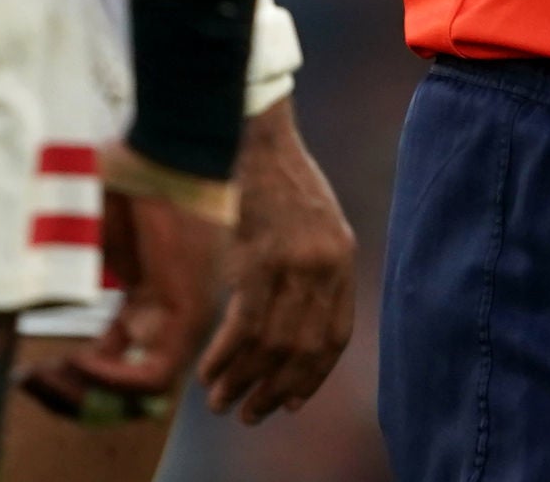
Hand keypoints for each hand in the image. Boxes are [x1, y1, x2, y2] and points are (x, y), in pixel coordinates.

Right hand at [24, 156, 230, 424]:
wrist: (167, 147)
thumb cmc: (126, 177)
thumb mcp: (82, 237)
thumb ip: (55, 273)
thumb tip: (5, 301)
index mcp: (143, 302)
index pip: (108, 365)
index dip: (65, 381)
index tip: (24, 375)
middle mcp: (164, 317)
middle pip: (122, 389)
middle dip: (70, 397)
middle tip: (29, 383)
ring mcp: (181, 318)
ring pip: (141, 394)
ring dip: (88, 394)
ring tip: (48, 375)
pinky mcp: (191, 313)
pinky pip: (157, 375)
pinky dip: (114, 380)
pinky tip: (80, 362)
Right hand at [196, 100, 358, 422]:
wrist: (253, 135)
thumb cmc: (278, 177)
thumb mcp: (316, 222)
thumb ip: (315, 268)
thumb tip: (296, 320)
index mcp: (341, 257)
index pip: (334, 336)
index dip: (312, 376)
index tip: (293, 402)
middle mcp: (324, 265)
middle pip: (302, 348)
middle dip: (276, 390)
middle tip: (251, 414)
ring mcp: (292, 263)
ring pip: (270, 343)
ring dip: (243, 380)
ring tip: (222, 403)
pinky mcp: (257, 258)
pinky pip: (243, 324)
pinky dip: (224, 355)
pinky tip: (208, 371)